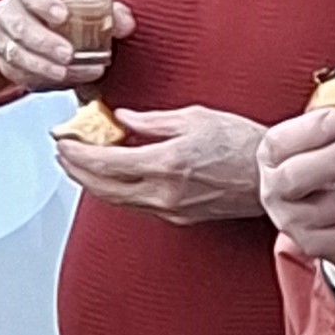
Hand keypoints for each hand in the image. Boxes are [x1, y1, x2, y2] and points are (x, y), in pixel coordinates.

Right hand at [0, 0, 135, 94]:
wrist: (47, 31)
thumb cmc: (67, 13)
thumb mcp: (89, 7)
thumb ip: (110, 12)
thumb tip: (125, 23)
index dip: (42, 1)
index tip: (62, 15)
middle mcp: (9, 12)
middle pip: (18, 25)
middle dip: (43, 42)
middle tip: (67, 54)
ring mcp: (3, 39)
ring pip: (15, 53)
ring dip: (42, 65)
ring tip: (65, 71)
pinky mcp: (6, 63)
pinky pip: (18, 73)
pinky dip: (40, 78)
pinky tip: (61, 79)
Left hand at [56, 105, 264, 222]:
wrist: (272, 177)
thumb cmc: (243, 144)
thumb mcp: (195, 118)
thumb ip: (152, 121)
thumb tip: (123, 119)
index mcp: (165, 162)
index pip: (105, 162)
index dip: (77, 153)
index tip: (63, 142)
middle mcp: (163, 191)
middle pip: (102, 187)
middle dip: (75, 170)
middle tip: (62, 154)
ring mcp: (170, 208)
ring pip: (116, 200)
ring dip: (92, 183)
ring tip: (78, 165)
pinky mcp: (178, 216)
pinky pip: (136, 205)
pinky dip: (116, 190)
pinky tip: (111, 178)